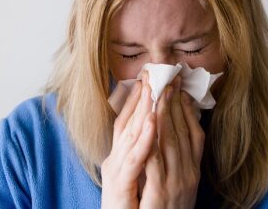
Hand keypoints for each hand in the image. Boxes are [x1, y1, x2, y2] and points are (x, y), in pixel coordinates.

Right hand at [101, 72, 155, 208]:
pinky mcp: (120, 186)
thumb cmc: (128, 206)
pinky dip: (144, 139)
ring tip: (153, 86)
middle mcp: (113, 161)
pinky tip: (153, 120)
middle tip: (151, 73)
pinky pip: (135, 159)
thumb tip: (152, 132)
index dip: (134, 100)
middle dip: (141, 97)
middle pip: (128, 123)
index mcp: (117, 158)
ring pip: (130, 134)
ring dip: (143, 109)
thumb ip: (140, 155)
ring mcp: (116, 173)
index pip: (125, 123)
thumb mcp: (134, 177)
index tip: (146, 80)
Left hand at [140, 75, 204, 208]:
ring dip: (164, 112)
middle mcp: (189, 174)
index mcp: (193, 170)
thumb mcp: (181, 183)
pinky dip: (152, 138)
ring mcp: (177, 183)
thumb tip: (178, 129)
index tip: (178, 85)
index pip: (193, 132)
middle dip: (173, 102)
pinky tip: (149, 119)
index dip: (185, 107)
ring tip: (158, 87)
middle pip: (181, 131)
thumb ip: (180, 158)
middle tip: (167, 76)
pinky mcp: (161, 194)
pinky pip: (155, 161)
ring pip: (170, 140)